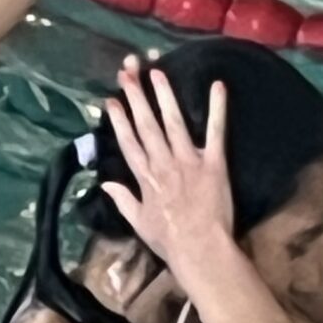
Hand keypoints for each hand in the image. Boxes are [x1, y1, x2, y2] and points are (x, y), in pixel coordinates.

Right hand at [99, 55, 236, 273]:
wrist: (199, 249)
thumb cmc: (168, 240)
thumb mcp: (138, 223)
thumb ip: (123, 200)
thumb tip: (105, 184)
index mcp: (145, 179)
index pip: (128, 143)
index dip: (119, 120)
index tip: (112, 101)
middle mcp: (163, 164)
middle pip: (146, 126)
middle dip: (136, 98)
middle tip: (128, 73)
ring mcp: (188, 161)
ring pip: (173, 123)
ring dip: (164, 96)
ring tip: (157, 73)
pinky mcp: (213, 163)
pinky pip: (215, 131)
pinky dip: (217, 108)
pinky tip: (217, 86)